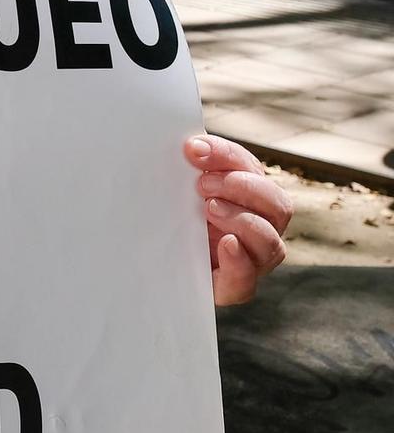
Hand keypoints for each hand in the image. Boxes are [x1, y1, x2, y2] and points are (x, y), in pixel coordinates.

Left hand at [185, 135, 289, 304]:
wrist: (156, 268)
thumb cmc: (170, 222)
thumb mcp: (176, 193)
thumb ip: (185, 170)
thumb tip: (189, 146)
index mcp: (247, 197)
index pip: (250, 169)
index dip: (226, 155)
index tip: (194, 148)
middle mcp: (259, 228)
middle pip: (277, 205)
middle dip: (242, 187)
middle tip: (202, 183)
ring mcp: (251, 260)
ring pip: (270, 242)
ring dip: (242, 220)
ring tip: (209, 209)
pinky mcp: (233, 287)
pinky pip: (247, 279)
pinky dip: (239, 260)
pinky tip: (226, 243)